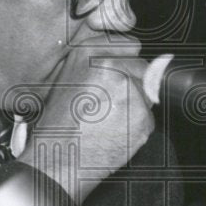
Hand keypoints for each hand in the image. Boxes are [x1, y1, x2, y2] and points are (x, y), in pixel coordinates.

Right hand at [17, 33, 152, 203]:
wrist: (57, 159)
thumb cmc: (57, 125)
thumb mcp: (66, 78)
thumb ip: (97, 62)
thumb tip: (128, 55)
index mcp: (89, 52)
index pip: (129, 45)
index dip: (125, 63)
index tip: (118, 75)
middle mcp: (111, 66)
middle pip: (142, 68)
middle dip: (132, 85)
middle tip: (109, 105)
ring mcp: (129, 90)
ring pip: (147, 93)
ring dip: (135, 106)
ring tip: (108, 120)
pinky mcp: (141, 116)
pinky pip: (148, 117)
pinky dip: (136, 127)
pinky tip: (114, 132)